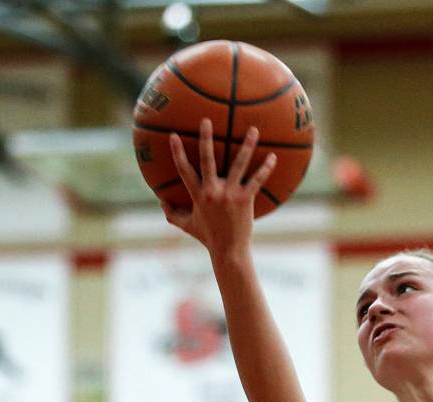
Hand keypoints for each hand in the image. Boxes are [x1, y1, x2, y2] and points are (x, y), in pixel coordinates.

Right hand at [161, 118, 276, 258]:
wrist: (228, 251)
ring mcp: (230, 194)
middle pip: (207, 159)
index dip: (177, 152)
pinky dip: (265, 169)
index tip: (174, 134)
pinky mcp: (245, 200)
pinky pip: (257, 180)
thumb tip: (160, 201)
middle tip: (206, 120)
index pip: (184, 170)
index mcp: (198, 195)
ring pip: (238, 164)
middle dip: (205, 138)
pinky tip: (273, 157)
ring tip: (253, 130)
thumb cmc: (208, 238)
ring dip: (246, 146)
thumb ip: (172, 213)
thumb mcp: (187, 226)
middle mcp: (212, 191)